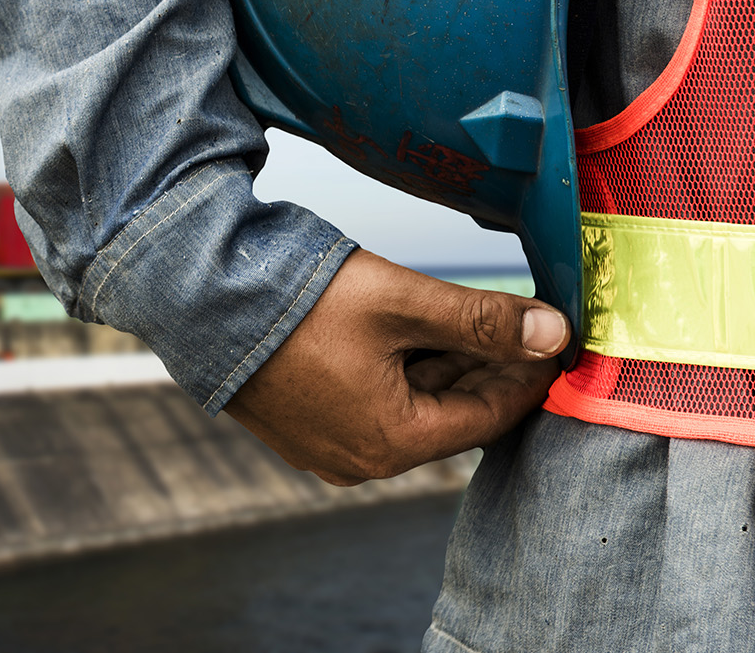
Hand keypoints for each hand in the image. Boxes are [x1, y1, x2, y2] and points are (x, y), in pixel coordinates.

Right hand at [222, 250, 568, 483]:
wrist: (194, 294)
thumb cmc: (294, 301)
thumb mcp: (400, 302)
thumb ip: (480, 319)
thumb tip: (555, 334)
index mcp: (390, 443)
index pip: (488, 415)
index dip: (529, 375)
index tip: (560, 338)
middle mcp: (358, 459)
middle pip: (448, 413)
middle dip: (488, 366)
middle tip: (525, 322)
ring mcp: (323, 444)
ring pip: (409, 405)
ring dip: (444, 363)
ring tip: (475, 317)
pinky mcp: (299, 420)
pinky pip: (370, 400)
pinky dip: (401, 368)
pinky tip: (417, 327)